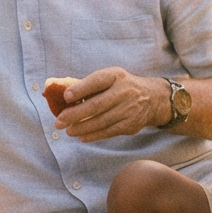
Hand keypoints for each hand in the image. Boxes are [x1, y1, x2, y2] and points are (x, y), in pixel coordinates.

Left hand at [45, 69, 167, 142]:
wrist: (153, 99)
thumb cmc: (121, 87)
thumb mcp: (110, 78)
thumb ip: (88, 85)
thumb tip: (59, 93)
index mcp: (115, 76)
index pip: (96, 81)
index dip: (80, 89)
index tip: (65, 97)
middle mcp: (124, 92)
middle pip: (96, 105)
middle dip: (74, 115)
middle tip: (58, 121)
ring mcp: (129, 109)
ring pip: (101, 122)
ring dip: (81, 128)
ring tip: (68, 130)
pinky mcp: (131, 125)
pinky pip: (108, 132)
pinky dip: (93, 135)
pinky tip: (81, 136)